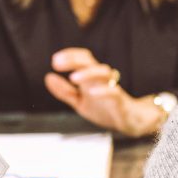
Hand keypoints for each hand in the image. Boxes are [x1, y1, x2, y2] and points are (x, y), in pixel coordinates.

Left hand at [44, 48, 163, 137]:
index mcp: (91, 77)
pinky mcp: (120, 101)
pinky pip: (114, 91)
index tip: (55, 60)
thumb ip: (64, 91)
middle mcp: (101, 79)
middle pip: (90, 61)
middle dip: (73, 59)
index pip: (82, 59)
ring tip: (72, 78)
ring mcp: (112, 87)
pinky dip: (103, 90)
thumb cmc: (104, 109)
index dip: (69, 55)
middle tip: (57, 62)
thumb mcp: (79, 102)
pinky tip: (91, 93)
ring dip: (87, 73)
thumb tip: (48, 77)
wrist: (129, 122)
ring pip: (103, 72)